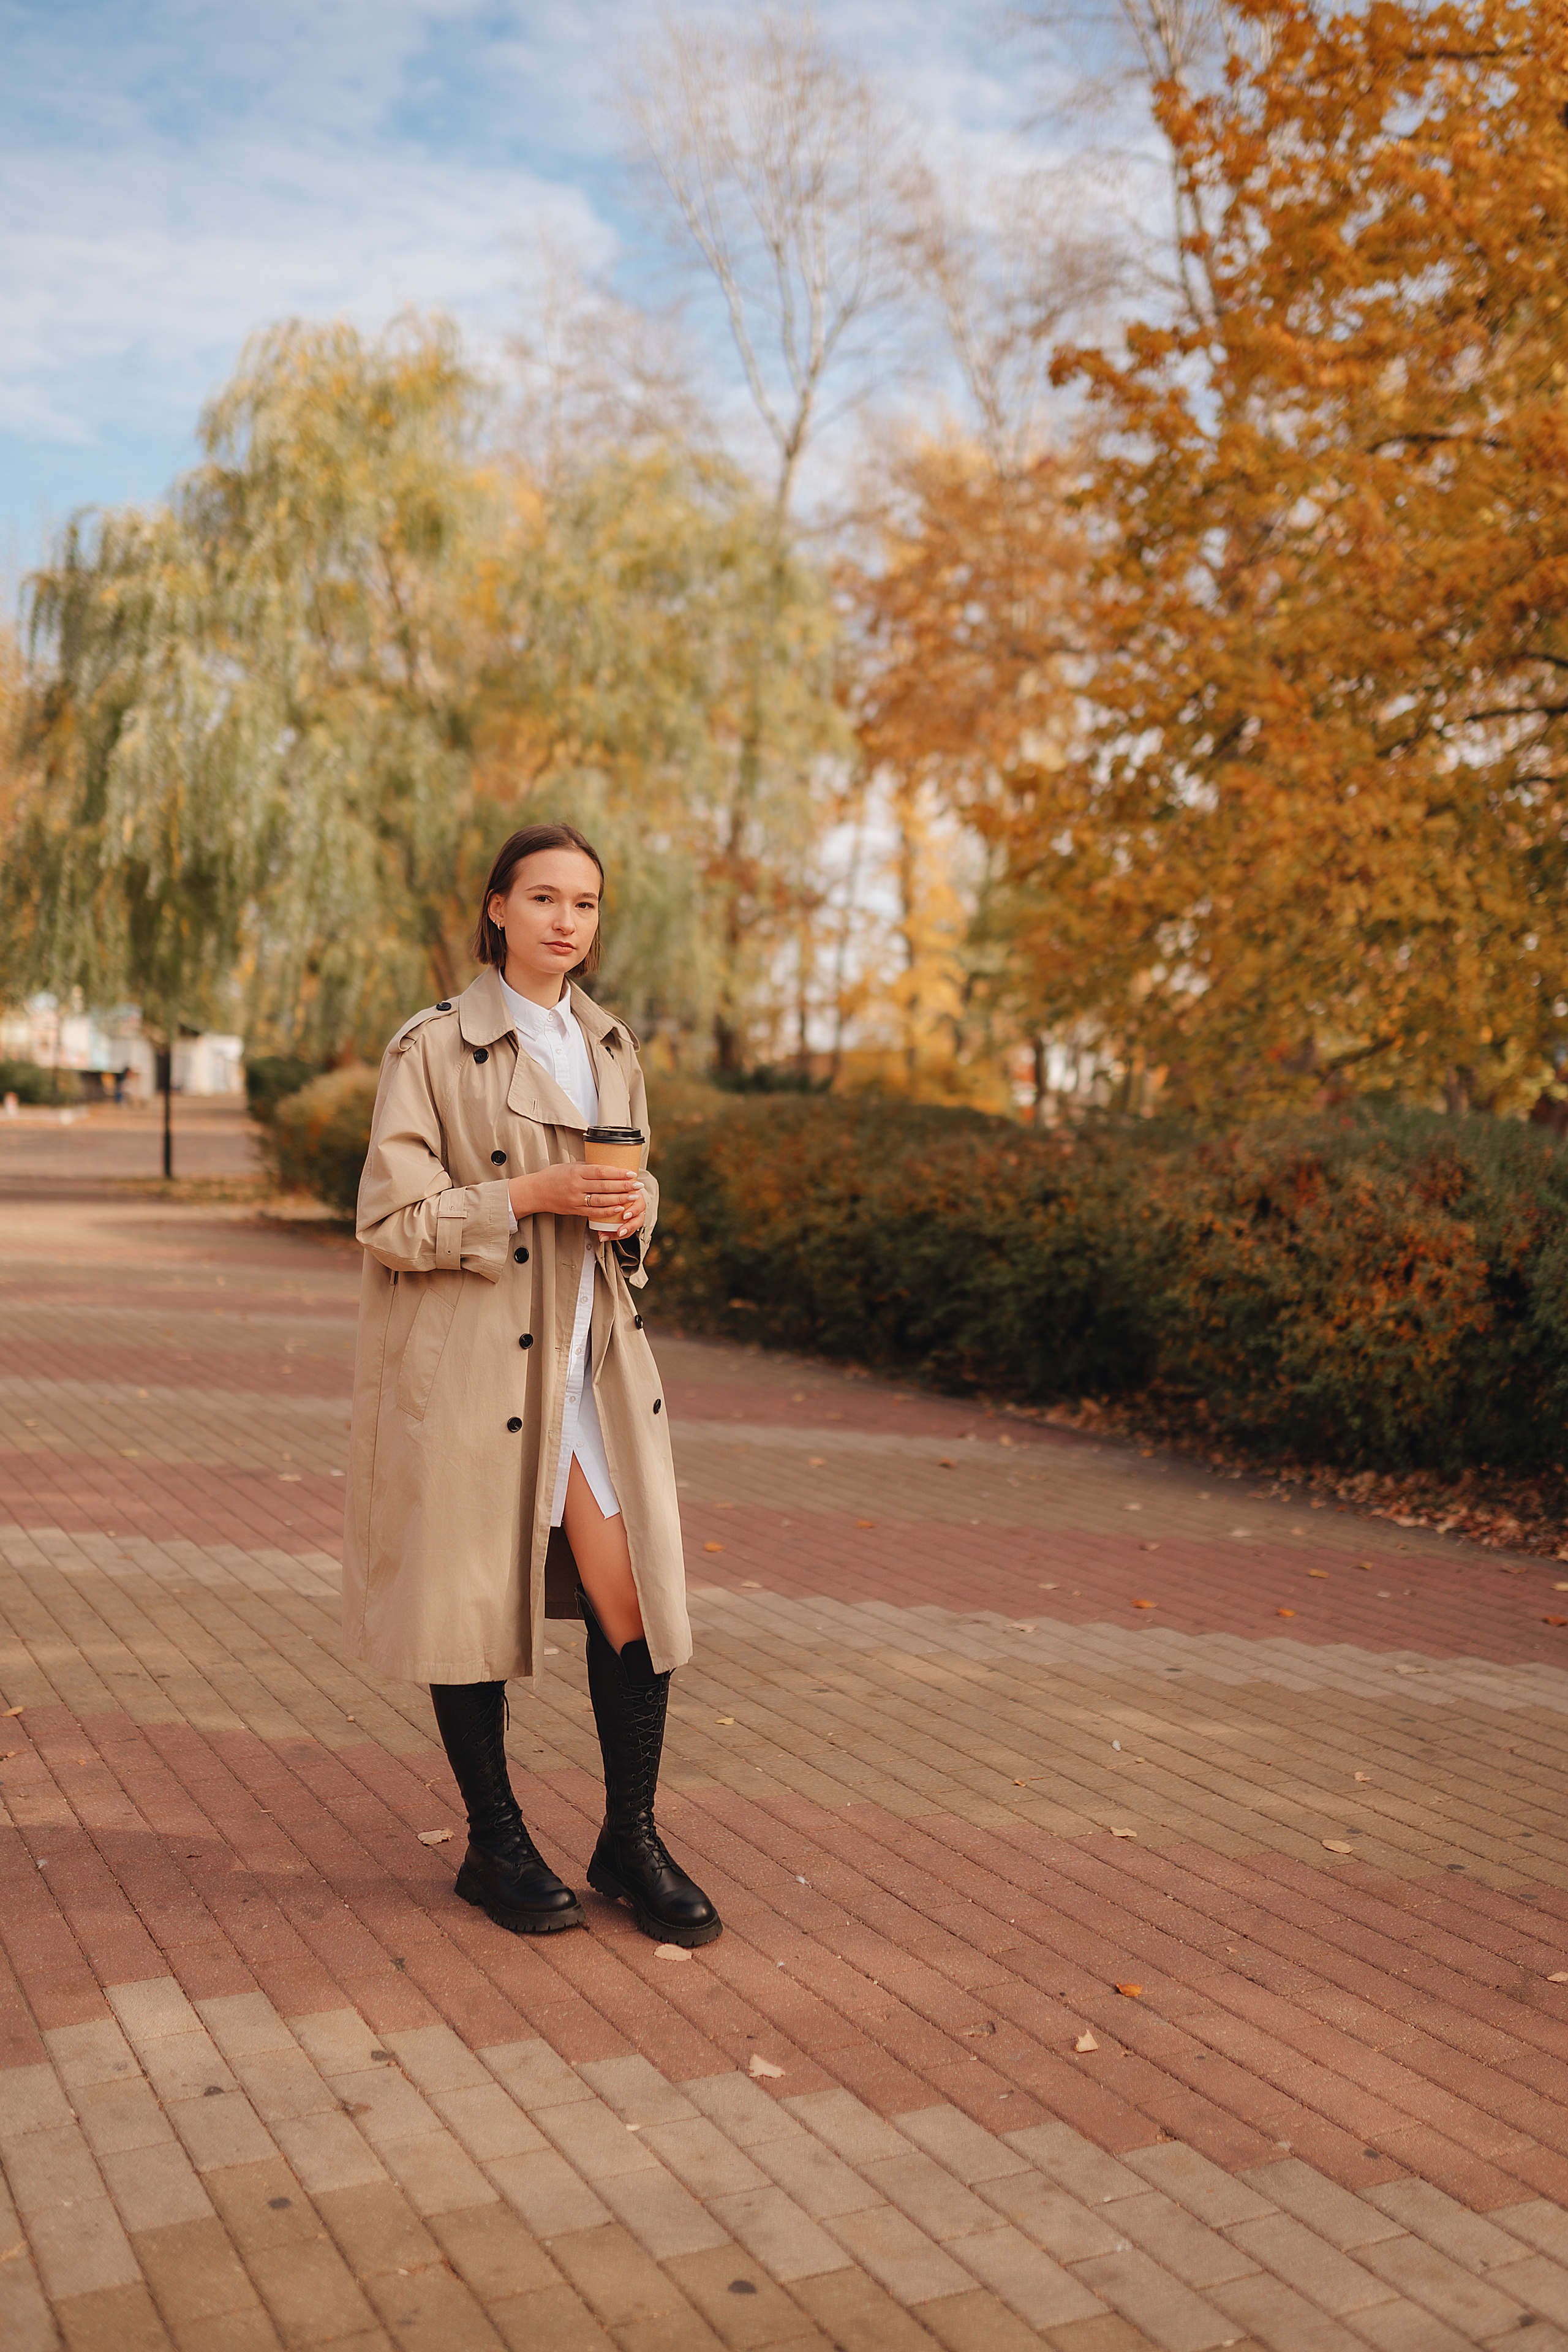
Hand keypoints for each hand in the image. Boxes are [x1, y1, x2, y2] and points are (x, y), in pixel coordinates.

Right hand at [508, 1163, 643, 1237]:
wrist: (536, 1192)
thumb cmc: (554, 1176)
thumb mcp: (570, 1166)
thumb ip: (588, 1167)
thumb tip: (609, 1167)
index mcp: (576, 1172)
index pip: (601, 1172)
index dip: (618, 1173)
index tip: (631, 1173)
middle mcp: (576, 1186)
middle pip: (605, 1186)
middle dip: (624, 1186)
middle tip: (638, 1185)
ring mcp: (576, 1199)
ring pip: (602, 1201)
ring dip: (620, 1199)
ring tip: (633, 1197)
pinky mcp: (575, 1210)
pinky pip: (594, 1212)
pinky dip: (608, 1211)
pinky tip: (619, 1209)